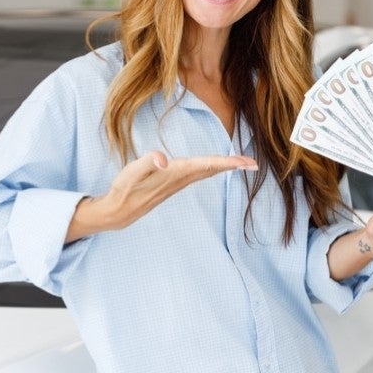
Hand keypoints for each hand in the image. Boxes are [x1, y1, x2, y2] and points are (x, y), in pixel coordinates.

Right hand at [66, 151, 257, 240]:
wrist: (118, 212)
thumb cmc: (124, 189)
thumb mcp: (132, 172)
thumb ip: (148, 162)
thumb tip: (164, 160)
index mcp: (175, 174)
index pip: (207, 165)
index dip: (227, 163)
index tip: (246, 163)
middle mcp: (180, 180)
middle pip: (212, 170)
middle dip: (233, 166)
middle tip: (254, 163)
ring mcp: (177, 184)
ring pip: (206, 173)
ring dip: (224, 167)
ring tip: (240, 163)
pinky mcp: (171, 184)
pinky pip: (197, 174)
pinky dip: (210, 169)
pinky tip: (213, 167)